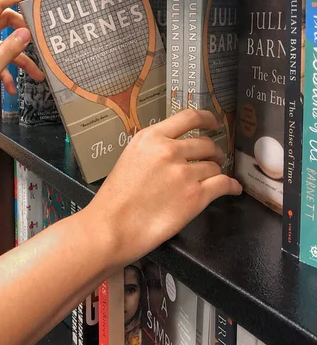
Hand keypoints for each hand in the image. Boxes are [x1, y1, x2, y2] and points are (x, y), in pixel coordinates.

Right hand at [85, 109, 241, 265]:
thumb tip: (173, 151)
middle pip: (206, 144)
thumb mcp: (129, 159)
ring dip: (216, 172)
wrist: (111, 227)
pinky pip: (223, 184)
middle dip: (213, 152)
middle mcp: (169, 151)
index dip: (207, 119)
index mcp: (151, 138)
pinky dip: (231, 186)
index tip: (214, 123)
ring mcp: (184, 173)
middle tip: (213, 159)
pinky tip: (233, 188)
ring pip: (215, 166)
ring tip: (213, 179)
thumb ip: (152, 150)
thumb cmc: (114, 200)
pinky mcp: (195, 196)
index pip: (189, 117)